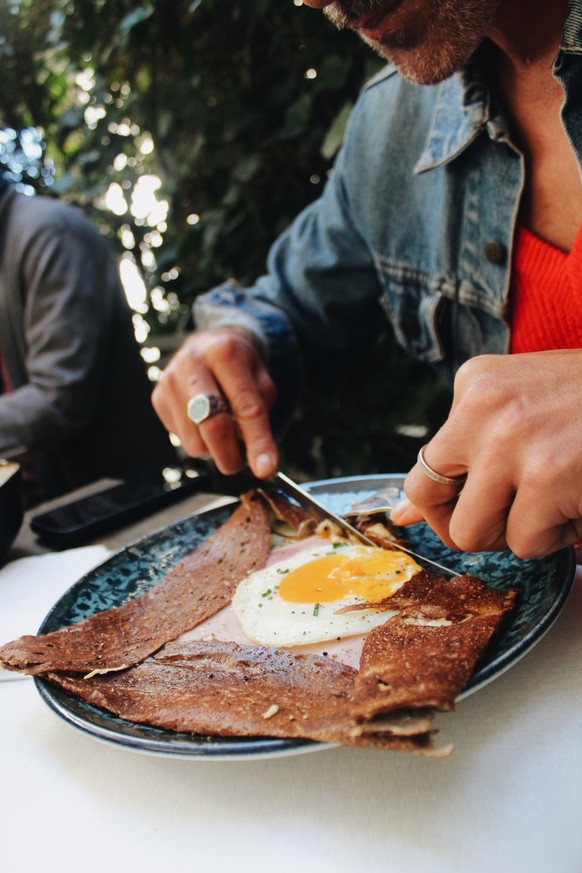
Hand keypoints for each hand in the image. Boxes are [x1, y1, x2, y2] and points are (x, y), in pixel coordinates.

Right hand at [152, 326, 277, 477]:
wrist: (208, 344)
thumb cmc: (240, 367)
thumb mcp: (262, 381)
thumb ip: (260, 415)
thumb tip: (256, 459)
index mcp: (224, 353)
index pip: (245, 407)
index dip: (258, 442)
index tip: (266, 470)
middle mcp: (191, 364)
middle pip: (213, 426)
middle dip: (233, 455)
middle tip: (245, 463)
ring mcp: (169, 382)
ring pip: (195, 442)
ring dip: (216, 450)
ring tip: (226, 433)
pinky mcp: (157, 399)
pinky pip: (182, 440)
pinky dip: (201, 442)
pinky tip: (205, 424)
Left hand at [390, 350, 581, 557]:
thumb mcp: (525, 409)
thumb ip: (466, 455)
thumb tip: (403, 516)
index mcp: (476, 384)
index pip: (424, 466)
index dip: (444, 503)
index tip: (467, 508)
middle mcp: (483, 405)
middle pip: (431, 501)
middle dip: (472, 521)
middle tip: (514, 514)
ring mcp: (512, 439)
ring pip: (474, 532)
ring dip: (517, 531)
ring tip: (557, 501)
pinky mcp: (547, 475)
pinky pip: (526, 543)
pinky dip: (559, 538)